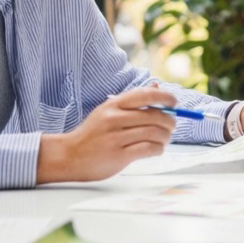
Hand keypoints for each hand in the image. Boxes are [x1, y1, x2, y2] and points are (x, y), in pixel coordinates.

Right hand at [37, 87, 177, 182]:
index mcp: (113, 105)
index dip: (165, 97)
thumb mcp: (107, 111)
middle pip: (154, 116)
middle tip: (172, 126)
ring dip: (166, 137)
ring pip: (154, 133)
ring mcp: (116, 137)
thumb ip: (132, 101)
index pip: (146, 95)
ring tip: (165, 139)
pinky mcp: (119, 155)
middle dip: (170, 121)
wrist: (68, 156)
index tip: (174, 102)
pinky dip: (158, 149)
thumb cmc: (92, 134)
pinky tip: (156, 149)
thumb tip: (157, 86)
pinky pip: (149, 149)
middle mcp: (114, 118)